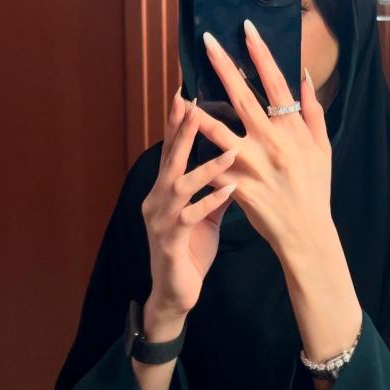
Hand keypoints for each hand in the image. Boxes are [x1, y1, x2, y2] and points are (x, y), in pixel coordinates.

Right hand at [140, 92, 237, 322]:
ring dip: (204, 166)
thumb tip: (232, 161)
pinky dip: (210, 202)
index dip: (176, 124)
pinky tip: (229, 191)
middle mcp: (157, 200)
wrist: (174, 294)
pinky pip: (191, 217)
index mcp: (164, 191)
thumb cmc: (189, 251)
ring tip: (228, 148)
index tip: (184, 95)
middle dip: (182, 131)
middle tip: (192, 103)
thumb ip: (214, 188)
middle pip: (170, 159)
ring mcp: (162, 220)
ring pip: (179, 185)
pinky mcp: (171, 241)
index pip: (172, 151)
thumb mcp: (203, 214)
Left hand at [191, 19, 332, 255]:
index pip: (275, 82)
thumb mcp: (323, 148)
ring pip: (217, 129)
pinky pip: (212, 164)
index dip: (260, 53)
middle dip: (223, 66)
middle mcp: (272, 142)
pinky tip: (183, 136)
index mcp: (293, 129)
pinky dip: (198, 151)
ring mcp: (253, 164)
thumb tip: (304, 77)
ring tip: (181, 91)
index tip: (246, 29)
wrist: (306, 233)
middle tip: (207, 42)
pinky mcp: (237, 185)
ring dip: (198, 109)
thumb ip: (313, 111)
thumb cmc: (315, 188)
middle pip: (243, 96)